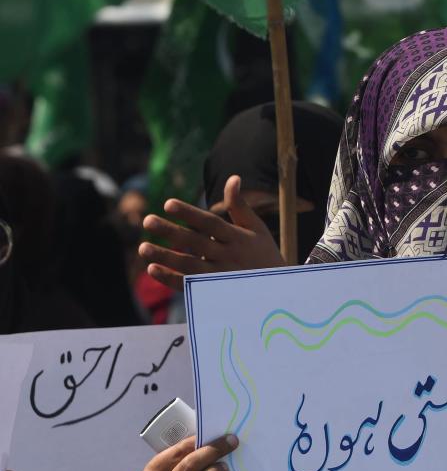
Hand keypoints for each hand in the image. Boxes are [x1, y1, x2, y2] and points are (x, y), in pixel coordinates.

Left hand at [139, 175, 284, 288]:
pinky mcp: (213, 292)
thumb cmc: (265, 255)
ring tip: (143, 247)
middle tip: (147, 220)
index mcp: (238, 238)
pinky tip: (152, 269)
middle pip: (195, 243)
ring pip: (189, 265)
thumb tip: (233, 178)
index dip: (190, 214)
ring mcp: (220, 276)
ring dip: (166, 256)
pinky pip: (189, 285)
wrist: (278, 292)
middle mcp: (228, 256)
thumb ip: (240, 206)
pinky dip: (170, 278)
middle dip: (171, 232)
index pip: (210, 223)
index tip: (168, 204)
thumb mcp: (257, 229)